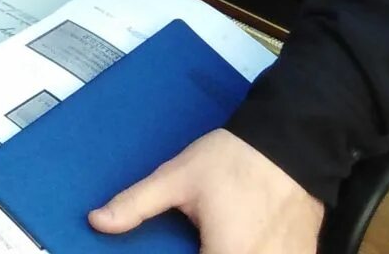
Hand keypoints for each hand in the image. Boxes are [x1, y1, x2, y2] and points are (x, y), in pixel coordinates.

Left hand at [91, 129, 323, 253]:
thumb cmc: (233, 160)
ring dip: (226, 250)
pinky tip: (242, 238)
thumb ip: (135, 205)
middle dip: (205, 251)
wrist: (292, 144)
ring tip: (215, 235)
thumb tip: (96, 222)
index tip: (177, 246)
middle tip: (199, 236)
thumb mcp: (176, 178)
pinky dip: (252, 251)